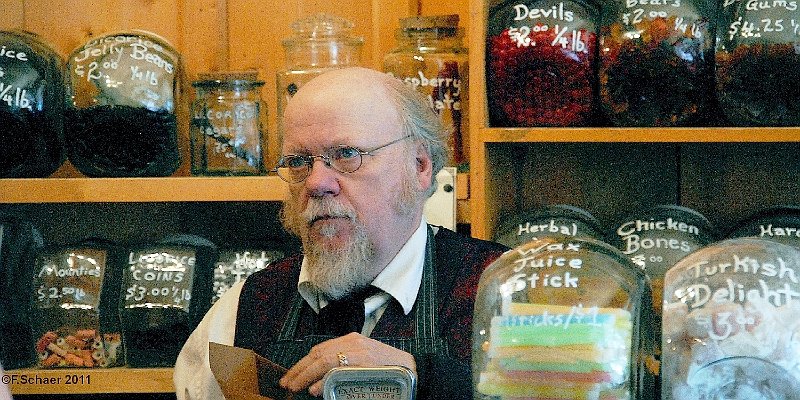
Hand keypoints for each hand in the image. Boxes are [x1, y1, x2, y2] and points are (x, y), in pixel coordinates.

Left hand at [279, 332, 416, 396]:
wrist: (414, 370)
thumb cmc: (387, 370)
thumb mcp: (361, 365)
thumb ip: (340, 370)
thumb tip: (315, 385)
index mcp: (351, 340)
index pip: (319, 350)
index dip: (301, 364)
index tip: (290, 376)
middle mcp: (353, 342)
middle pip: (317, 353)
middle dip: (299, 369)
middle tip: (286, 383)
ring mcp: (359, 350)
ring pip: (324, 359)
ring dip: (306, 374)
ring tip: (295, 386)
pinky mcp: (365, 361)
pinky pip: (339, 368)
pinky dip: (325, 378)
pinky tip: (316, 388)